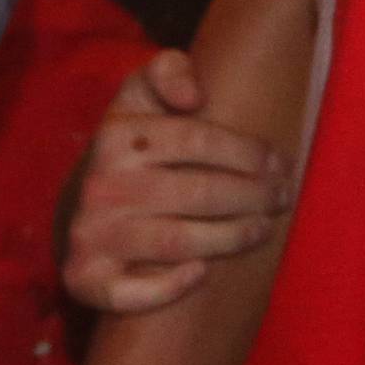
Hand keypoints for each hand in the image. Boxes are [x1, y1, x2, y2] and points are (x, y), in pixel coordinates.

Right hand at [61, 49, 292, 313]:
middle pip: (196, 193)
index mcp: (119, 135)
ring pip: (176, 241)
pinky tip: (203, 274)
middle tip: (283, 198)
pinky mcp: (84, 279)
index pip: (197, 140)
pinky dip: (167, 288)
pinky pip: (128, 294)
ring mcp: (92, 235)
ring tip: (264, 229)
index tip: (282, 163)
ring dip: (230, 237)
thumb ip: (168, 71)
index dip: (247, 152)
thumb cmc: (133, 142)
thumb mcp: (141, 93)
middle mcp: (103, 186)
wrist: (81, 202)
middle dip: (252, 196)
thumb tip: (194, 96)